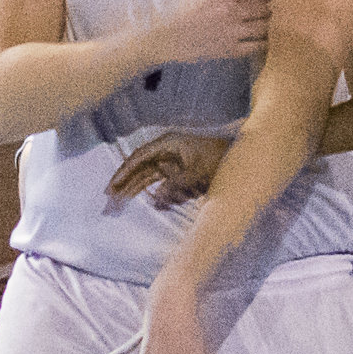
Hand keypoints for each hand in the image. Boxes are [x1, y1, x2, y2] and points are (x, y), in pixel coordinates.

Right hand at [107, 131, 230, 205]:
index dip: (124, 173)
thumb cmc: (221, 159)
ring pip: (148, 181)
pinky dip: (159, 198)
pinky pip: (164, 188)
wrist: (244, 159)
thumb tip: (156, 200)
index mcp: (168, 144)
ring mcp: (173, 164)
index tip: (112, 188)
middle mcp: (167, 153)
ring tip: (118, 209)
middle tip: (108, 205)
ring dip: (135, 194)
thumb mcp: (199, 172)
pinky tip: (157, 206)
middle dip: (124, 188)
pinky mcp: (181, 176)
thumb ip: (176, 185)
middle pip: (139, 171)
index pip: (139, 158)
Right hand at [154, 0, 269, 64]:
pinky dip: (262, 42)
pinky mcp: (231, 49)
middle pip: (264, 8)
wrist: (170, 35)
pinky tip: (258, 40)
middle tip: (264, 9)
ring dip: (265, 24)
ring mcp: (233, 31)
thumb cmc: (182, 7)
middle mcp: (233, 11)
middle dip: (266, 8)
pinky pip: (257, 46)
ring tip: (261, 24)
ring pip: (264, 27)